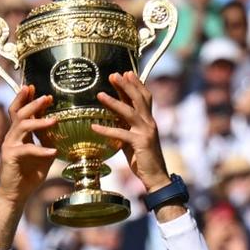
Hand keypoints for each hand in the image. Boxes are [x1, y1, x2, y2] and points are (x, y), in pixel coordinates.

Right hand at [0, 85, 57, 207]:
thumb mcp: (43, 155)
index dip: (25, 98)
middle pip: (19, 113)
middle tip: (47, 97)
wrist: (15, 194)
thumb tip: (59, 129)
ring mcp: (9, 145)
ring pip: (21, 126)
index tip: (34, 87)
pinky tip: (53, 152)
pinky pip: (27, 149)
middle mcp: (11, 137)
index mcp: (18, 135)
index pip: (19, 111)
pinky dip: (41, 150)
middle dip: (33, 103)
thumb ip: (47, 141)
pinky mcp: (10, 157)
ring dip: (38, 121)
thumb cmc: (28, 175)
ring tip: (54, 120)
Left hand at [92, 72, 170, 191]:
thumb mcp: (133, 139)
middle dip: (126, 85)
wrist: (156, 176)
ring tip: (99, 95)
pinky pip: (120, 134)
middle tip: (113, 74)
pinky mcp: (140, 143)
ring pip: (129, 112)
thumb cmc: (143, 159)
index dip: (136, 84)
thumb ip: (126, 127)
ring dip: (113, 102)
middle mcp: (149, 123)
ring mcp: (146, 132)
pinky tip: (94, 127)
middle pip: (139, 99)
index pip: (144, 98)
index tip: (126, 73)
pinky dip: (106, 130)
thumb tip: (113, 118)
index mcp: (148, 121)